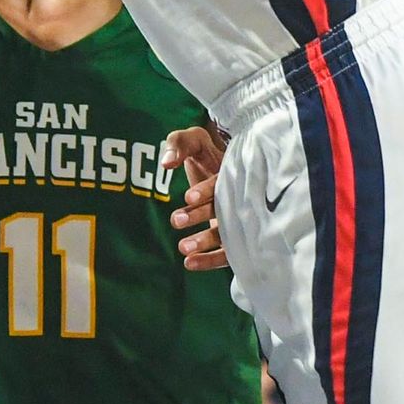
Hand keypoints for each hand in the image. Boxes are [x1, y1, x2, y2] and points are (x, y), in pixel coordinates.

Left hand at [162, 122, 227, 272]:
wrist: (219, 170)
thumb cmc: (205, 154)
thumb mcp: (194, 140)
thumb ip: (178, 143)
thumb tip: (166, 162)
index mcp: (231, 173)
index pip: (220, 182)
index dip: (205, 191)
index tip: (188, 197)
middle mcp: (238, 197)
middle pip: (222, 209)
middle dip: (200, 216)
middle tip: (177, 220)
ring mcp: (237, 219)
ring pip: (226, 234)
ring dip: (205, 242)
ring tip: (183, 247)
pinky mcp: (233, 238)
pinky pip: (226, 253)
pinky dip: (209, 261)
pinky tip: (189, 263)